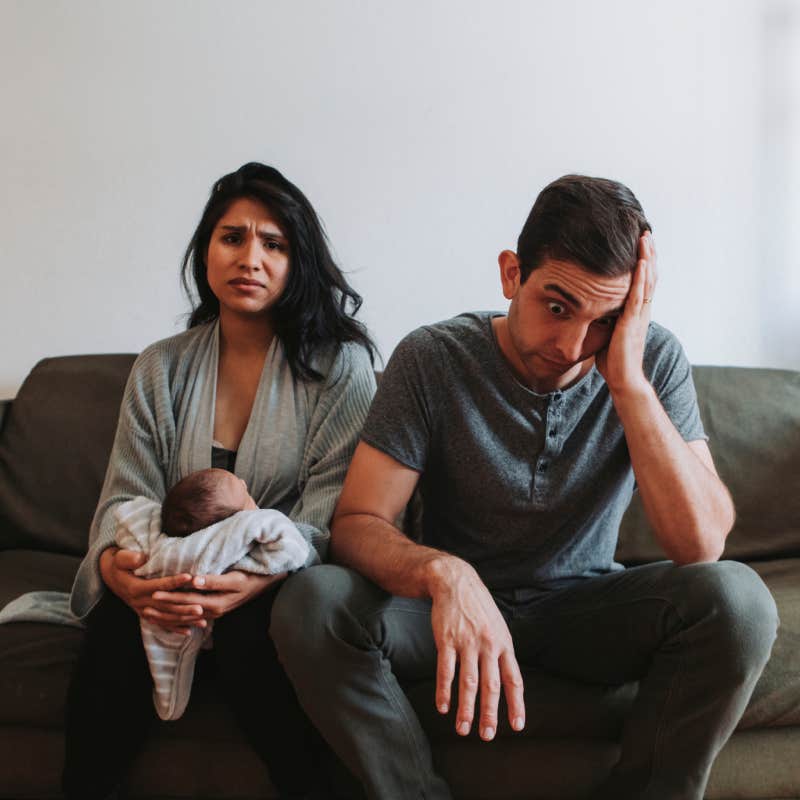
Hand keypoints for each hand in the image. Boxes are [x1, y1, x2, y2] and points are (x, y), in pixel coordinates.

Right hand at [99, 547, 198, 633]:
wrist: (109, 576)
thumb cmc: (119, 563)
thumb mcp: (120, 558)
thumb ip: (130, 558)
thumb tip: (141, 558)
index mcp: (136, 588)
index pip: (159, 585)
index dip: (174, 582)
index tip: (190, 577)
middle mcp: (140, 602)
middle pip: (166, 606)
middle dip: (184, 607)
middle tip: (201, 608)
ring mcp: (143, 610)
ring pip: (166, 617)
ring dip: (184, 619)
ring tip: (202, 619)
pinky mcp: (145, 615)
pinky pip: (161, 624)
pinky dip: (175, 628)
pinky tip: (189, 632)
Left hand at [150, 570, 286, 622]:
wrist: (265, 583)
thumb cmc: (250, 577)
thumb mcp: (234, 578)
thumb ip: (214, 580)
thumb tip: (195, 580)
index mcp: (216, 603)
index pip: (186, 601)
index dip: (169, 596)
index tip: (152, 592)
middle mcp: (213, 611)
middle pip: (183, 610)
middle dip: (163, 608)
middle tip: (144, 604)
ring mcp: (214, 613)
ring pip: (185, 616)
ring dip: (167, 614)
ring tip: (149, 612)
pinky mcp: (215, 611)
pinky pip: (192, 618)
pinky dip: (178, 618)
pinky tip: (168, 618)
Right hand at [429, 557, 524, 740]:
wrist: (455, 581)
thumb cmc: (478, 606)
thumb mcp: (498, 625)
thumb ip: (502, 651)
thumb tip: (508, 680)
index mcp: (504, 643)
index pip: (514, 679)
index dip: (516, 704)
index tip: (516, 726)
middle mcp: (488, 645)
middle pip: (492, 686)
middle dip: (490, 714)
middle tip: (487, 736)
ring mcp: (467, 642)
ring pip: (468, 682)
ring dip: (466, 709)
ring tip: (463, 729)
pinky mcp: (447, 640)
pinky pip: (446, 670)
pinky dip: (444, 690)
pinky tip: (442, 706)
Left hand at [595, 231, 657, 393]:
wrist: (623, 379)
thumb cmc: (613, 360)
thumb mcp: (607, 332)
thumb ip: (604, 318)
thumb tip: (591, 307)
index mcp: (635, 311)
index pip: (642, 281)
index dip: (642, 262)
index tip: (639, 243)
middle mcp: (641, 309)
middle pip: (648, 275)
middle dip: (647, 253)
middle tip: (645, 231)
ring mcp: (639, 314)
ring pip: (647, 280)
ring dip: (647, 258)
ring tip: (645, 237)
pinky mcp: (633, 321)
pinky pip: (639, 295)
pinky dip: (641, 277)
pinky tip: (641, 262)